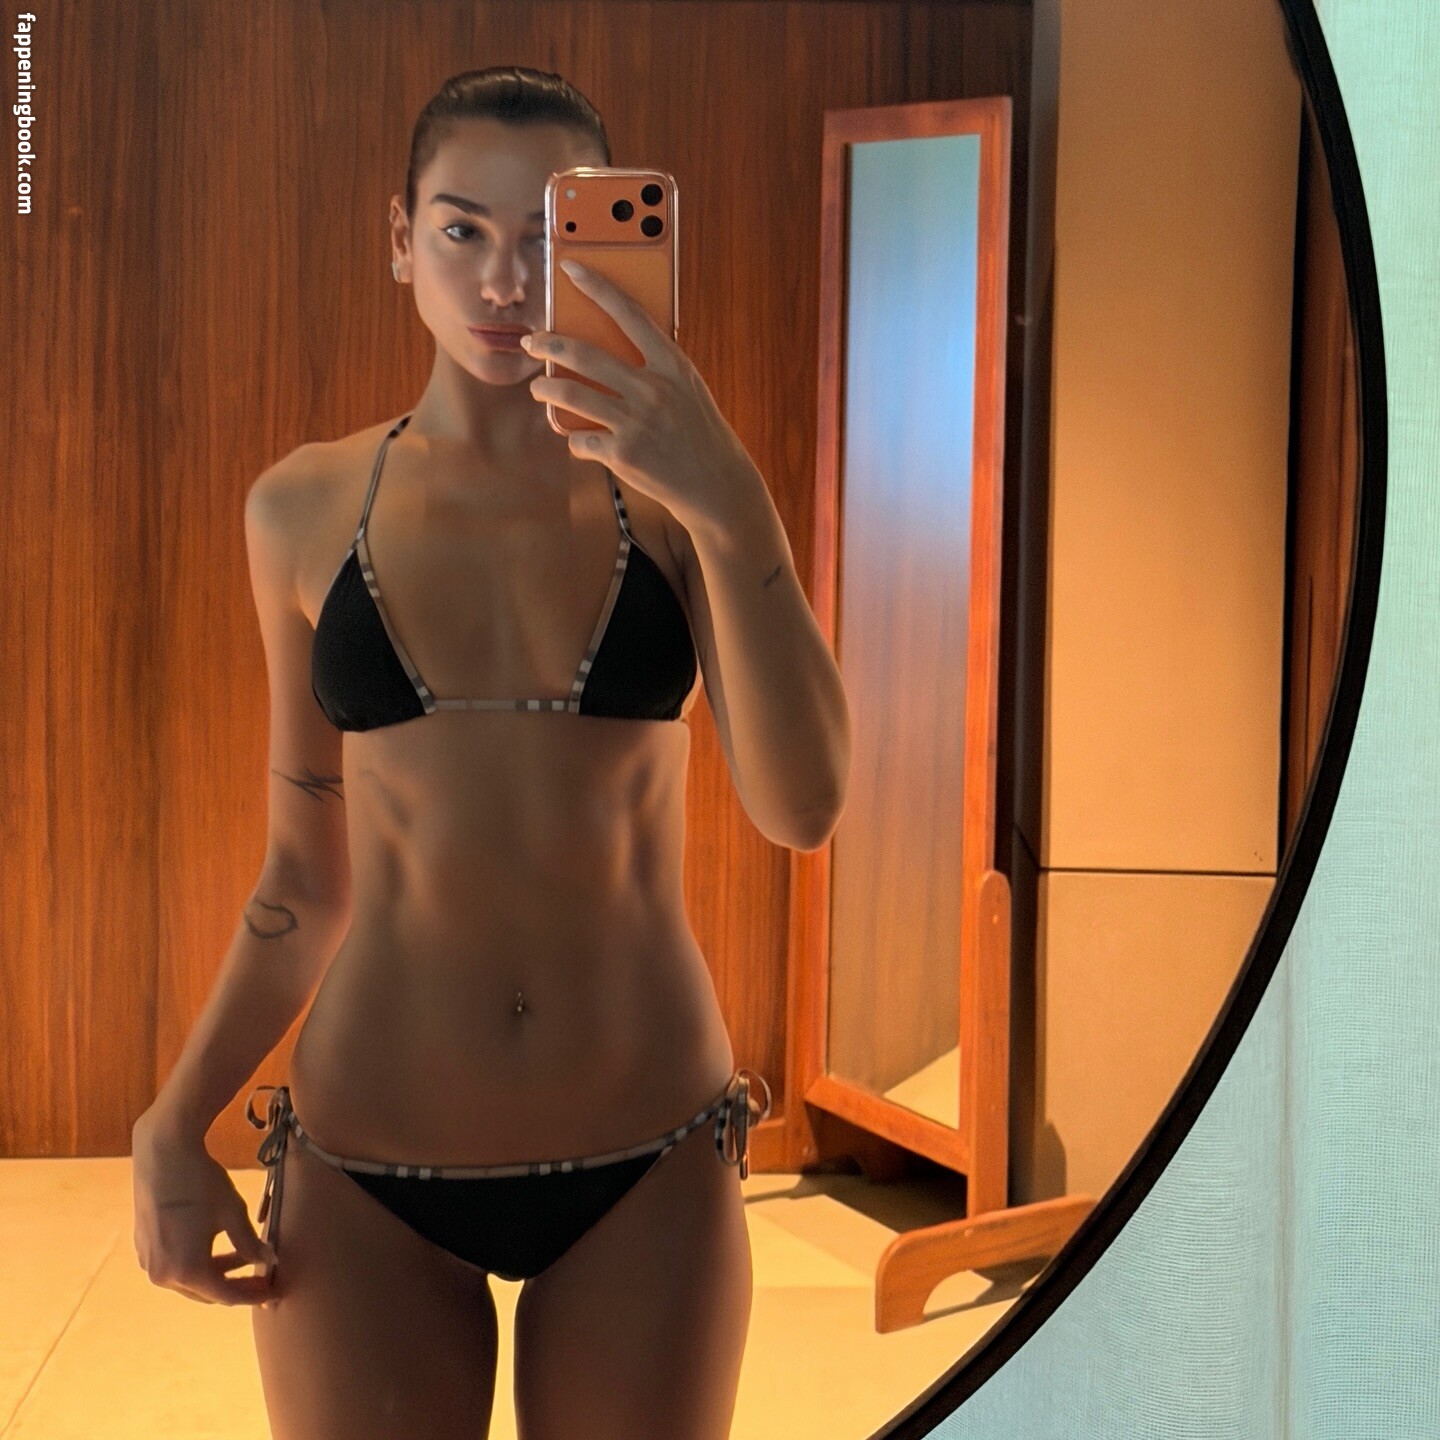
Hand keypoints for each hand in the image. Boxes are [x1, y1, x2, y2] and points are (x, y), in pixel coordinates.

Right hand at [132, 1117, 277, 1307]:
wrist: (163, 1154)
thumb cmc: (201, 1183)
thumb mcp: (232, 1212)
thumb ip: (249, 1243)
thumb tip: (267, 1259)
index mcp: (187, 1271)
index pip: (226, 1295)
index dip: (252, 1294)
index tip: (272, 1292)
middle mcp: (163, 1275)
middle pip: (205, 1292)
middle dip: (235, 1286)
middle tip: (261, 1278)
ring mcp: (149, 1262)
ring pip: (189, 1279)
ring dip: (217, 1272)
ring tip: (244, 1256)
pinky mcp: (143, 1247)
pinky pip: (175, 1265)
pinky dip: (197, 1261)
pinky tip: (216, 1245)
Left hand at [520, 260, 759, 534]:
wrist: (717, 486)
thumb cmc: (699, 435)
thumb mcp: (688, 392)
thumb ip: (655, 371)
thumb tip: (606, 355)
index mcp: (672, 366)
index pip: (629, 314)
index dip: (597, 287)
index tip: (570, 267)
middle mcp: (652, 389)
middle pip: (584, 354)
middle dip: (548, 343)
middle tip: (531, 341)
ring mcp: (636, 422)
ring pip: (570, 393)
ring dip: (546, 388)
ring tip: (539, 387)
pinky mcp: (622, 454)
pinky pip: (580, 440)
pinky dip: (575, 440)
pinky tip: (579, 441)